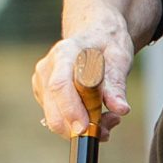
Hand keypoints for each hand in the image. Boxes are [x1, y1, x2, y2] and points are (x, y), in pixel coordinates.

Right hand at [30, 20, 135, 138]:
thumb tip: (121, 108)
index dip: (71, 109)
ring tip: (110, 118)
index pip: (60, 85)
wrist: (95, 36)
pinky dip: (78, 124)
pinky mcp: (44, 96)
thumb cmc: (107, 43)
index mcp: (65, 52)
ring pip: (56, 119)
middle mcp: (48, 68)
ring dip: (83, 127)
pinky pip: (58, 119)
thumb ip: (117, 84)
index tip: (86, 126)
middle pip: (53, 108)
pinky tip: (97, 114)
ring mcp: (42, 83)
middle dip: (79, 126)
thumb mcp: (120, 57)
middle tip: (108, 127)